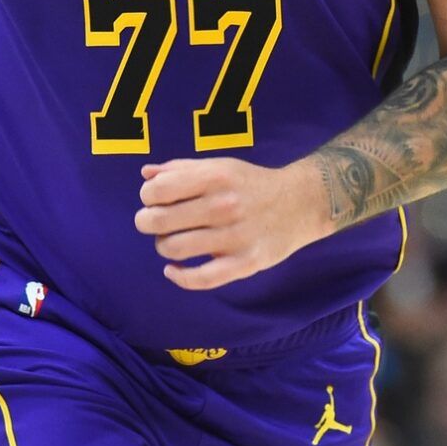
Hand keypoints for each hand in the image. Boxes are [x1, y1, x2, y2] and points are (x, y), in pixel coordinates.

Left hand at [135, 157, 328, 290]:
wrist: (300, 203)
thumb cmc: (250, 184)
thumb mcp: (219, 166)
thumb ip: (181, 169)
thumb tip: (146, 175)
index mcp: (215, 177)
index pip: (159, 190)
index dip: (147, 196)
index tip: (153, 199)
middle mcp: (223, 205)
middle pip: (160, 220)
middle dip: (146, 222)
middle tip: (152, 222)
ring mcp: (235, 236)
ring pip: (174, 248)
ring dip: (163, 246)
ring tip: (171, 241)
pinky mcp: (245, 263)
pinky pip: (201, 279)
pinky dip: (178, 277)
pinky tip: (172, 269)